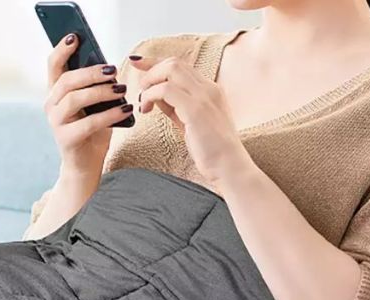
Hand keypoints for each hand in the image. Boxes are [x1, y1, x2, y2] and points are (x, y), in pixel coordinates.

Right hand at [44, 35, 134, 181]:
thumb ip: (95, 87)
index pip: (53, 65)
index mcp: (56, 93)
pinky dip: (109, 115)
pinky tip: (125, 111)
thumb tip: (108, 68)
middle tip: (113, 70)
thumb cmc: (92, 132)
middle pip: (67, 80)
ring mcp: (56, 123)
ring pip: (76, 99)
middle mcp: (51, 106)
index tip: (76, 36)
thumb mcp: (94, 105)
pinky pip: (89, 123)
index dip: (62, 49)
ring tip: (121, 90)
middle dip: (92, 72)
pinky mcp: (66, 139)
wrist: (85, 166)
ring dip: (101, 92)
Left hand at [132, 56, 251, 186]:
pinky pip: (166, 90)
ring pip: (170, 69)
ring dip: (150, 81)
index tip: (139, 63)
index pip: (181, 66)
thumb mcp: (191, 124)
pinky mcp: (196, 109)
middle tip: (139, 89)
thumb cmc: (212, 152)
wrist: (229, 167)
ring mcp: (203, 96)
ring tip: (143, 101)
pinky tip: (146, 109)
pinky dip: (150, 95)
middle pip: (174, 62)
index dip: (156, 63)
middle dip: (151, 70)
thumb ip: (177, 108)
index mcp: (210, 91)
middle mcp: (208, 88)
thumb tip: (157, 98)